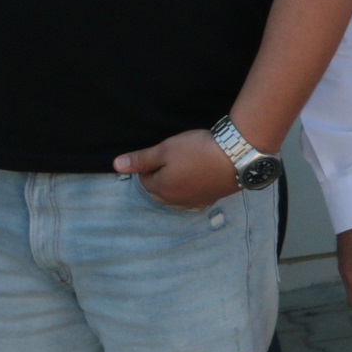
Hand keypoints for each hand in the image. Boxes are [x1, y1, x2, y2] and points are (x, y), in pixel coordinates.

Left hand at [114, 129, 236, 209]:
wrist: (236, 156)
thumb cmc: (198, 150)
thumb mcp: (166, 149)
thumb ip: (141, 159)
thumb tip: (115, 165)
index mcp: (161, 189)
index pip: (144, 180)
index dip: (149, 165)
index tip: (162, 153)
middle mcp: (175, 201)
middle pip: (158, 192)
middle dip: (158, 179)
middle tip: (171, 160)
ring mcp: (194, 202)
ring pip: (175, 198)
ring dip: (174, 187)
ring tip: (183, 169)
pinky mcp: (211, 199)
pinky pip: (192, 200)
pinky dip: (190, 192)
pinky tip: (198, 181)